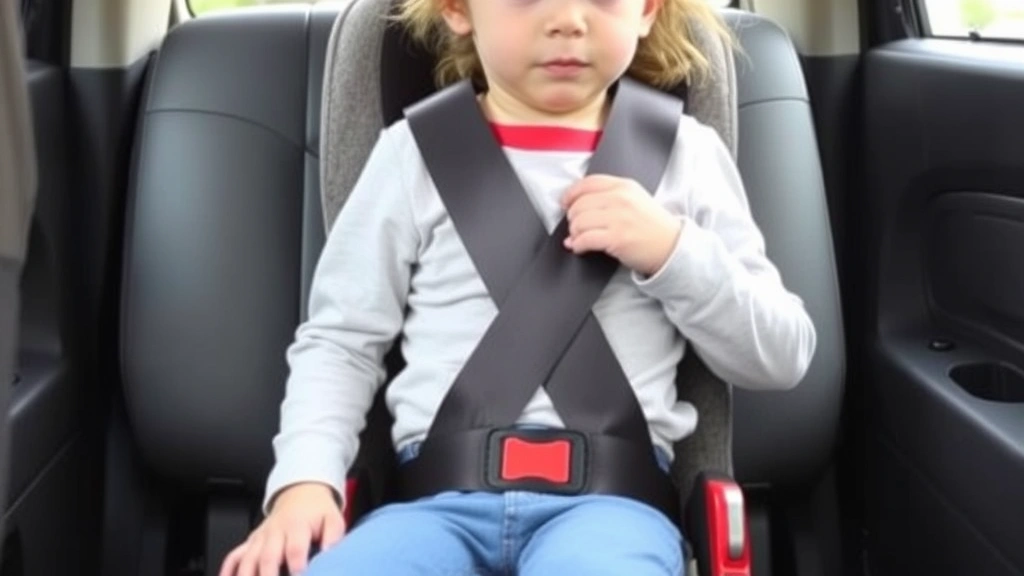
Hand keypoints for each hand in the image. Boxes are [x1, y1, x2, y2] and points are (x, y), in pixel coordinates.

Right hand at [219, 482, 344, 575]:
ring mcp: (260, 538)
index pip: (294, 546)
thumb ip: (333, 535)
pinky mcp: (251, 542)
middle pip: (267, 556)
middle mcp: (274, 532)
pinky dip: (228, 569)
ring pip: (247, 559)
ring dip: (246, 575)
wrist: (300, 494)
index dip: (296, 562)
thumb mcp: (332, 518)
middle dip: (267, 575)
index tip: (299, 573)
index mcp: (296, 526)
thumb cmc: (317, 511)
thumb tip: (329, 552)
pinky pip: (234, 556)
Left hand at [561, 175, 681, 275]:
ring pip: (579, 222)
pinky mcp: (616, 238)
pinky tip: (579, 248)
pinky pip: (585, 239)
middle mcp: (620, 199)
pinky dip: (577, 245)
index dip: (571, 194)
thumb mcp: (635, 199)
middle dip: (572, 218)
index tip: (565, 204)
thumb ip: (610, 196)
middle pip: (579, 204)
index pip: (588, 183)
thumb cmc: (653, 226)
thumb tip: (577, 204)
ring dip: (574, 233)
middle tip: (575, 227)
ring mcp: (618, 218)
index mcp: (624, 186)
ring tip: (578, 238)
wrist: (672, 247)